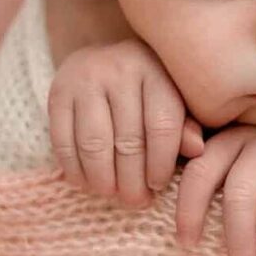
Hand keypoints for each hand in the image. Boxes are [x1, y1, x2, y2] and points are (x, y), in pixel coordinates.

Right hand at [47, 38, 204, 206]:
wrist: (103, 54)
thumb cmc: (147, 86)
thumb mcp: (175, 97)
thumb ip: (186, 124)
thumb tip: (197, 149)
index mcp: (155, 70)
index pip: (161, 126)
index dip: (161, 165)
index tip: (158, 185)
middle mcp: (119, 69)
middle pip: (127, 141)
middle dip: (132, 182)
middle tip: (136, 201)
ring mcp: (84, 79)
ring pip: (94, 145)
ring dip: (103, 181)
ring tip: (113, 195)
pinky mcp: (57, 93)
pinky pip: (63, 142)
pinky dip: (75, 171)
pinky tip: (87, 183)